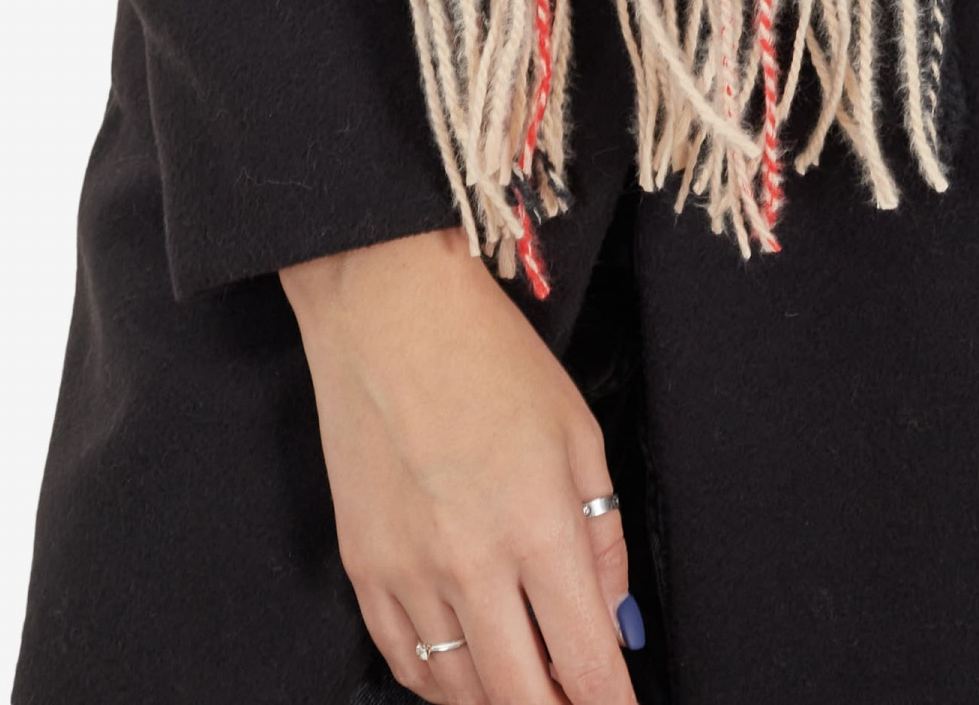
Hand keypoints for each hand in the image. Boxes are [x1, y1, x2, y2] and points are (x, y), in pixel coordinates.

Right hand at [281, 228, 635, 704]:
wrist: (387, 312)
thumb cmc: (490, 356)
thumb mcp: (577, 433)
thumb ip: (603, 536)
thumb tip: (615, 619)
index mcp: (540, 526)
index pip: (588, 661)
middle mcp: (472, 565)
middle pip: (522, 697)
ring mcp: (409, 574)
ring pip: (461, 691)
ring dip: (501, 699)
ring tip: (530, 686)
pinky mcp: (363, 569)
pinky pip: (404, 662)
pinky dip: (440, 683)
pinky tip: (466, 674)